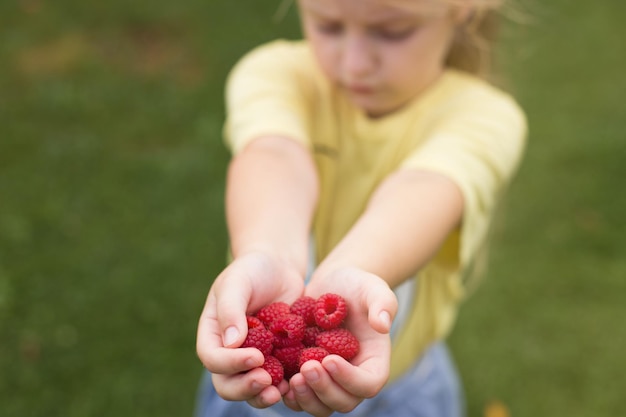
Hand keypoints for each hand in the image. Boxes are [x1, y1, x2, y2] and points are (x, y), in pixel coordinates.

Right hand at [196, 251, 304, 407]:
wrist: (280, 268)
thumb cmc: (253, 270)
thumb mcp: (238, 282)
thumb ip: (231, 309)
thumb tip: (231, 343)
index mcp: (213, 334)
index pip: (213, 359)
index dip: (231, 364)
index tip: (256, 356)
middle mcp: (229, 353)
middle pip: (227, 384)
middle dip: (245, 387)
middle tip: (267, 381)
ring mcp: (253, 360)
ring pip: (251, 389)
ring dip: (263, 395)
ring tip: (282, 391)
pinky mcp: (277, 361)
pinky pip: (277, 382)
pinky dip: (285, 387)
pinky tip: (298, 383)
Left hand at [283, 267, 397, 416]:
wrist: (330, 285)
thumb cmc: (355, 285)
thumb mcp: (372, 287)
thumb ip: (383, 303)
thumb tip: (383, 325)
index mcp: (373, 361)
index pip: (368, 384)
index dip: (350, 379)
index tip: (330, 359)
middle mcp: (353, 377)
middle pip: (344, 401)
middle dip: (325, 390)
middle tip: (307, 367)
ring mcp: (330, 381)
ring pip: (321, 406)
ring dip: (307, 398)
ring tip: (293, 378)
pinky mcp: (308, 377)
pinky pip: (300, 398)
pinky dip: (290, 396)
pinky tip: (278, 380)